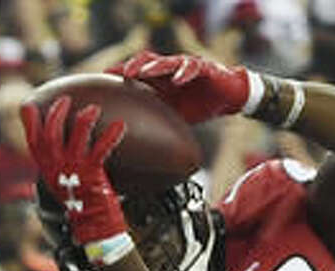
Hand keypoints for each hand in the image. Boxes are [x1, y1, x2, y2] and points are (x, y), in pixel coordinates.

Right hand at [20, 97, 126, 245]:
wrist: (94, 228)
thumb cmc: (80, 205)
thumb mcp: (62, 184)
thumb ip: (58, 166)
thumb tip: (58, 148)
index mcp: (47, 169)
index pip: (32, 140)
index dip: (30, 121)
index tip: (30, 105)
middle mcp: (57, 167)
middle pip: (52, 132)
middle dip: (58, 112)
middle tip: (66, 99)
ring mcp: (74, 170)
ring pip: (77, 135)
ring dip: (85, 118)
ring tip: (93, 109)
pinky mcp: (93, 174)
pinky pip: (101, 149)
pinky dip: (111, 135)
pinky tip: (120, 125)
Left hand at [115, 52, 255, 124]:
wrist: (229, 98)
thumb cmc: (200, 105)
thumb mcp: (176, 116)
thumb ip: (159, 120)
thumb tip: (143, 145)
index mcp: (162, 78)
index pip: (138, 72)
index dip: (122, 73)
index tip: (104, 80)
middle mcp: (171, 69)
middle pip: (148, 62)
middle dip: (133, 66)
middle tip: (120, 74)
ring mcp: (187, 66)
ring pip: (167, 61)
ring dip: (154, 67)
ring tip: (143, 73)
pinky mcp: (205, 67)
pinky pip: (193, 67)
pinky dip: (184, 72)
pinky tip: (177, 79)